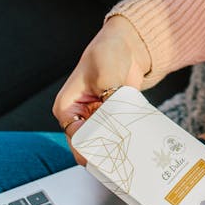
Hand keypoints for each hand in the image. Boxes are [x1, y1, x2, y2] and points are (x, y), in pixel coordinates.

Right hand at [53, 15, 150, 164]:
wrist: (127, 47)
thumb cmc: (108, 52)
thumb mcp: (106, 73)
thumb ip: (109, 96)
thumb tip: (117, 118)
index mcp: (67, 108)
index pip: (75, 138)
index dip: (92, 149)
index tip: (110, 153)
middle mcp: (79, 117)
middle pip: (89, 146)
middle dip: (106, 152)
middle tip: (123, 157)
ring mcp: (96, 120)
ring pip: (104, 145)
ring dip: (117, 148)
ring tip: (132, 153)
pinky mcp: (113, 120)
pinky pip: (118, 137)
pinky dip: (127, 141)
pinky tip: (138, 144)